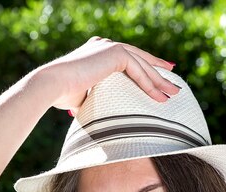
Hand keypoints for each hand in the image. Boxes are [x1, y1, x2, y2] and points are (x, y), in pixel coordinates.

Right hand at [39, 37, 179, 114]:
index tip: (158, 79)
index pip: (127, 59)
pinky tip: (159, 95)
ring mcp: (110, 46)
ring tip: (173, 93)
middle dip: (158, 72)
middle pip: (139, 59)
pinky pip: (138, 69)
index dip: (144, 69)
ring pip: (142, 64)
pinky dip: (149, 83)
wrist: (52, 85)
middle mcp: (104, 45)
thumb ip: (94, 98)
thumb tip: (97, 113)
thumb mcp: (83, 97)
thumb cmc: (61, 96)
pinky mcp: (114, 52)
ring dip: (159, 80)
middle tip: (173, 84)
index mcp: (97, 52)